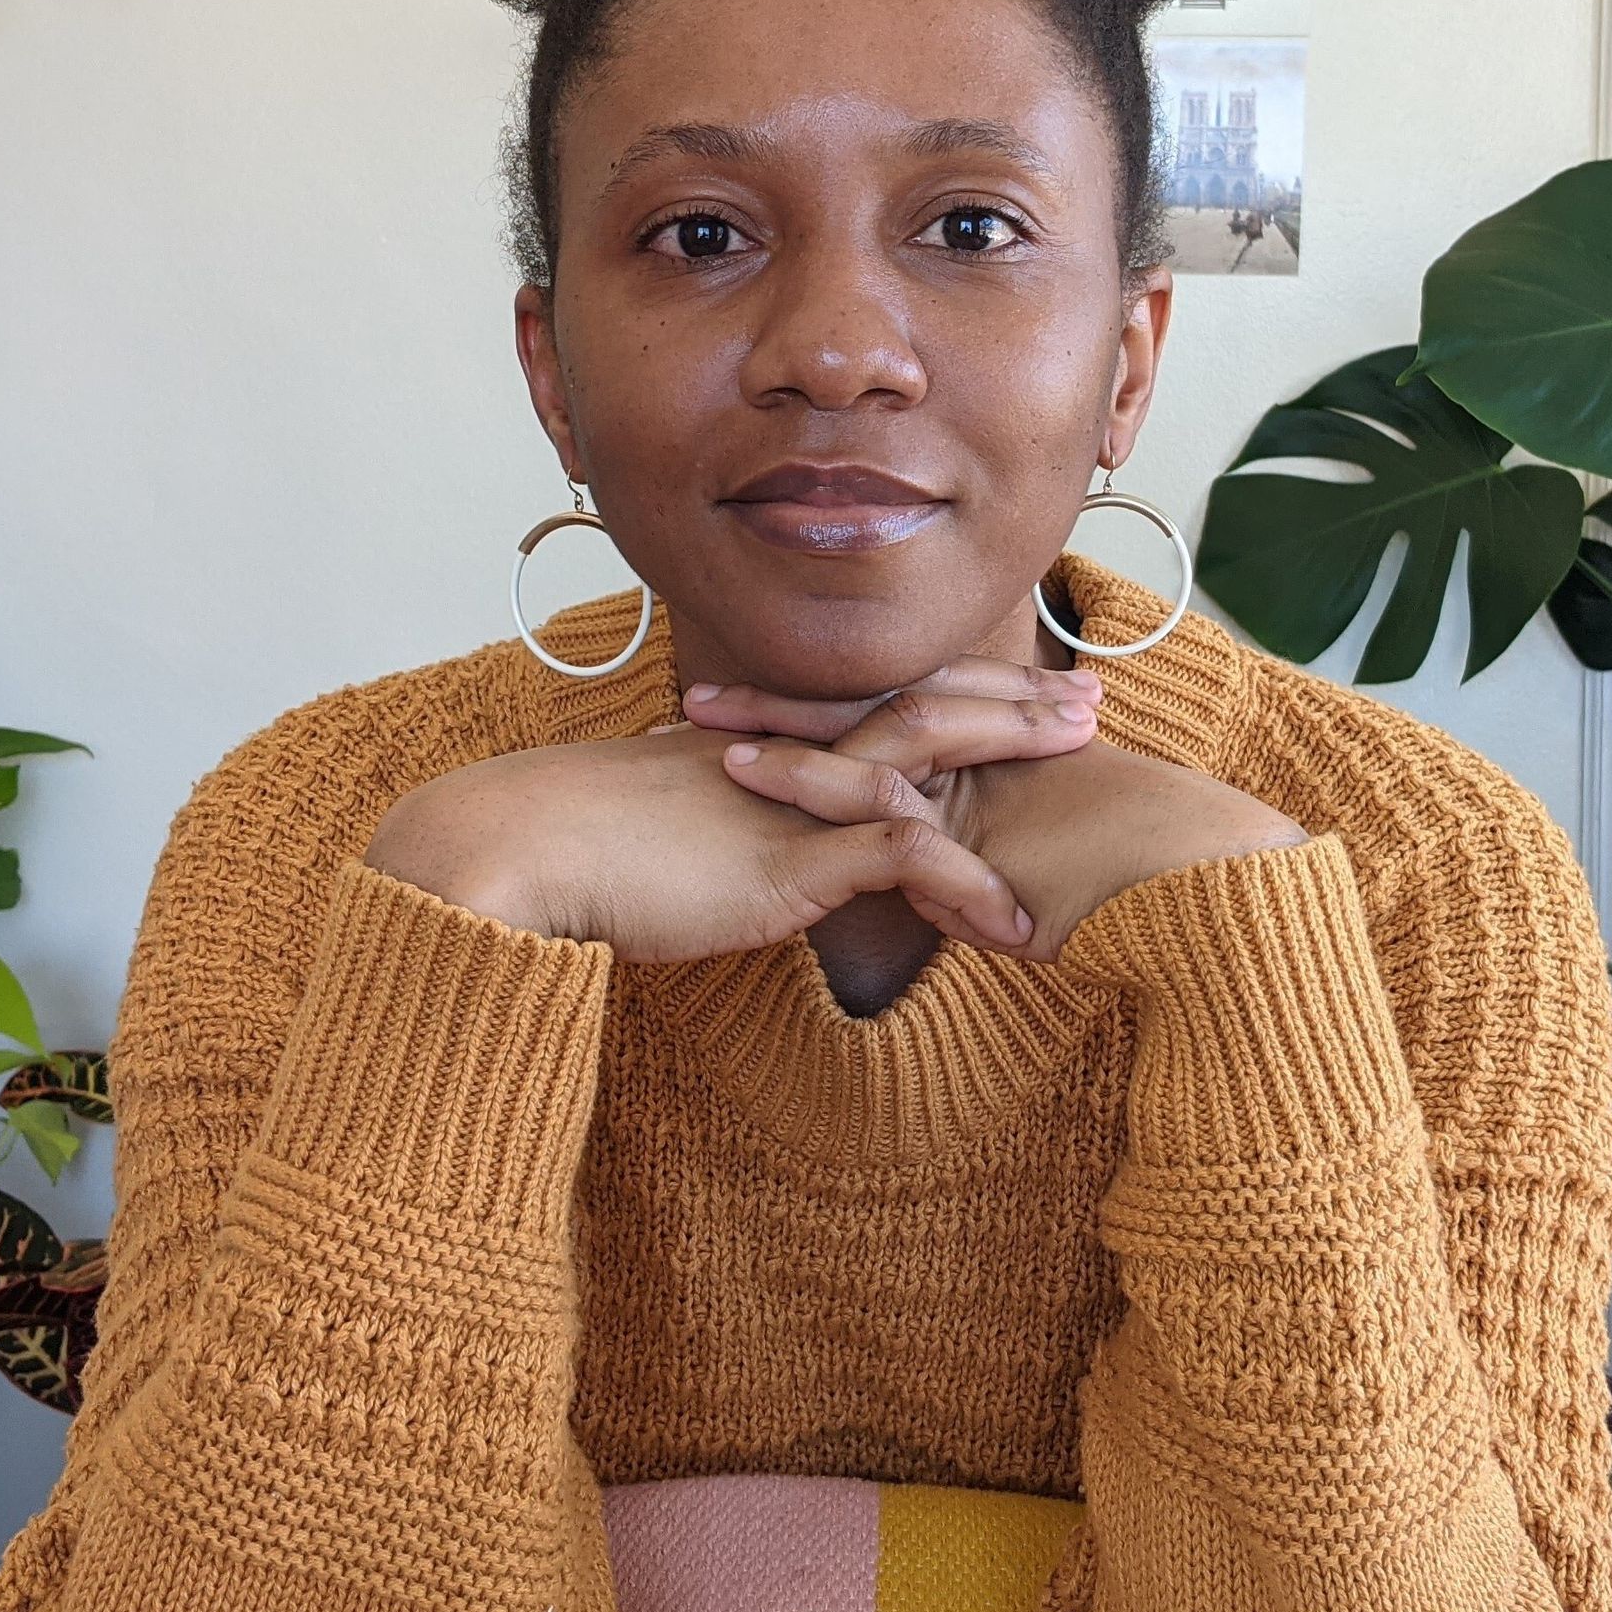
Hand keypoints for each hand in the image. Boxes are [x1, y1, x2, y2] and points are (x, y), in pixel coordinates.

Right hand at [361, 658, 1104, 960]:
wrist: (520, 847)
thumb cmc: (584, 849)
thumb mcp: (675, 830)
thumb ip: (726, 831)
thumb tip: (743, 855)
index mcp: (770, 744)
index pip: (879, 701)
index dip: (956, 690)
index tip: (1019, 687)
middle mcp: (790, 757)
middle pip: (922, 706)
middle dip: (1012, 701)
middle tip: (1091, 699)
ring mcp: (792, 802)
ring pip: (925, 758)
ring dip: (1011, 755)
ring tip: (1087, 757)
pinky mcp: (785, 860)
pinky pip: (896, 860)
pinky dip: (965, 891)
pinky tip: (1016, 925)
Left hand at [687, 679, 1306, 960]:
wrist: (1198, 905)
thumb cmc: (1124, 903)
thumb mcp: (1017, 898)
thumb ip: (961, 882)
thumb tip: (916, 889)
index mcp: (986, 771)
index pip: (886, 730)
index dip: (816, 719)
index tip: (747, 717)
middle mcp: (980, 766)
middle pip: (862, 721)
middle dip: (779, 709)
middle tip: (698, 696)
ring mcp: (983, 786)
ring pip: (865, 748)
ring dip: (780, 739)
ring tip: (704, 730)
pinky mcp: (981, 824)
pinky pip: (884, 799)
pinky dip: (815, 787)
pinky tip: (754, 778)